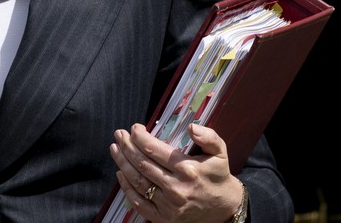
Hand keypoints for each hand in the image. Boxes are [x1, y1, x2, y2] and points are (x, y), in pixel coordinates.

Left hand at [110, 122, 243, 222]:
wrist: (225, 210)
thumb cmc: (218, 176)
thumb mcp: (220, 152)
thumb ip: (208, 137)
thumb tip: (192, 126)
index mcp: (188, 169)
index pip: (154, 149)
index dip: (140, 137)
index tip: (134, 128)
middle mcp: (176, 187)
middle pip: (142, 163)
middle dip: (127, 146)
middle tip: (119, 134)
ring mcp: (168, 205)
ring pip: (137, 181)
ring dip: (122, 163)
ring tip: (115, 149)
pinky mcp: (164, 218)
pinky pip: (139, 203)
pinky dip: (126, 188)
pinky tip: (120, 173)